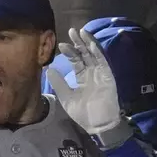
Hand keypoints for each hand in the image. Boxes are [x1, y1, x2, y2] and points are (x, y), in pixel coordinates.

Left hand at [47, 29, 130, 148]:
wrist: (98, 125)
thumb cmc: (84, 114)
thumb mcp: (66, 98)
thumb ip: (59, 83)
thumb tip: (49, 69)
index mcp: (82, 77)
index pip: (76, 60)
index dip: (69, 52)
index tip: (61, 44)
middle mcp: (92, 73)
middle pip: (85, 54)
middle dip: (78, 42)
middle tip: (71, 31)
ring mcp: (100, 74)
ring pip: (94, 55)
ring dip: (88, 43)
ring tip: (81, 31)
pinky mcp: (108, 77)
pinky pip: (103, 62)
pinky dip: (98, 53)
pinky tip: (91, 44)